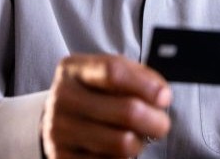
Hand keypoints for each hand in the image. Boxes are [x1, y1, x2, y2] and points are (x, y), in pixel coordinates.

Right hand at [41, 54, 171, 157]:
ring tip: (136, 137)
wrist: (55, 120)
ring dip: (139, 143)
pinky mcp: (62, 158)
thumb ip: (136, 76)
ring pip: (123, 143)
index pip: (114, 72)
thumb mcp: (106, 73)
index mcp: (73, 69)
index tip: (165, 97)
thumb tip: (161, 95)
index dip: (147, 86)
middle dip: (156, 121)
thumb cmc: (92, 94)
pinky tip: (116, 150)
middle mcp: (63, 98)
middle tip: (161, 124)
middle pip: (128, 112)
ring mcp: (59, 130)